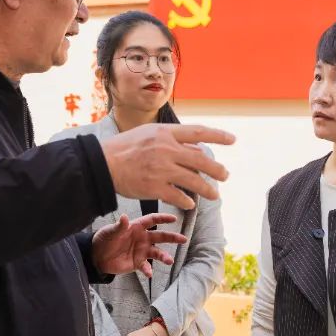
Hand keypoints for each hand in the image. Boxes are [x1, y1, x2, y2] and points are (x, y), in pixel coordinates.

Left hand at [92, 213, 185, 276]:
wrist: (97, 256)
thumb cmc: (104, 239)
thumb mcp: (110, 232)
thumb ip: (119, 226)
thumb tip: (124, 217)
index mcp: (137, 227)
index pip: (152, 220)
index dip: (163, 218)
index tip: (174, 218)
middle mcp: (142, 238)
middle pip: (160, 236)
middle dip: (172, 238)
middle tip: (183, 239)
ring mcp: (141, 251)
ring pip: (157, 253)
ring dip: (164, 256)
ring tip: (170, 261)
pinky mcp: (138, 263)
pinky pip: (146, 267)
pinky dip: (148, 270)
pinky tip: (149, 274)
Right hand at [100, 124, 233, 209]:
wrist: (102, 164)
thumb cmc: (125, 148)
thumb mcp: (149, 134)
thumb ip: (173, 140)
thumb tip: (198, 149)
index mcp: (165, 133)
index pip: (198, 132)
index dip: (218, 135)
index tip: (233, 140)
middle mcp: (166, 149)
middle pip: (201, 160)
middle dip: (217, 169)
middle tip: (226, 175)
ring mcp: (161, 169)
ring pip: (194, 180)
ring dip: (208, 189)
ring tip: (215, 194)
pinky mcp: (154, 187)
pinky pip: (178, 196)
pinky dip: (187, 200)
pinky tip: (191, 203)